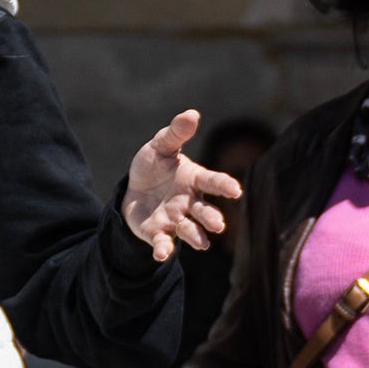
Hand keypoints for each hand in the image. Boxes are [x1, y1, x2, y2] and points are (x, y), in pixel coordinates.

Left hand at [120, 108, 242, 256]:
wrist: (133, 191)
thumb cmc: (154, 167)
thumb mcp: (160, 147)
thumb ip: (176, 134)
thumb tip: (193, 113)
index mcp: (193, 180)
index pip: (212, 182)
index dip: (224, 186)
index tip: (236, 191)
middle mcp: (189, 202)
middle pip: (205, 211)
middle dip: (212, 219)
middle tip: (218, 225)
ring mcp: (176, 220)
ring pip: (190, 230)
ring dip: (196, 237)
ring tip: (202, 242)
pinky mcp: (159, 234)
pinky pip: (164, 243)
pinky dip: (164, 249)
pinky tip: (161, 254)